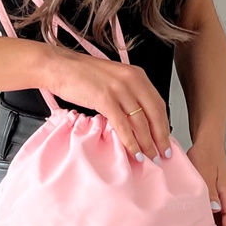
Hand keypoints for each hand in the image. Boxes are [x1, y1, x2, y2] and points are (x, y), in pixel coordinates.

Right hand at [45, 44, 172, 165]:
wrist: (60, 67)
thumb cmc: (82, 75)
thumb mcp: (113, 79)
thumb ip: (128, 94)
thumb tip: (138, 119)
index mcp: (136, 75)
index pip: (158, 103)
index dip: (164, 124)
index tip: (166, 140)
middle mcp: (132, 80)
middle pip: (154, 114)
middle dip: (160, 137)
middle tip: (164, 154)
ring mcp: (119, 89)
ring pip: (140, 122)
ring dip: (147, 143)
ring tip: (150, 157)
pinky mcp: (105, 99)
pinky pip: (123, 125)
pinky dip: (130, 142)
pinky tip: (134, 152)